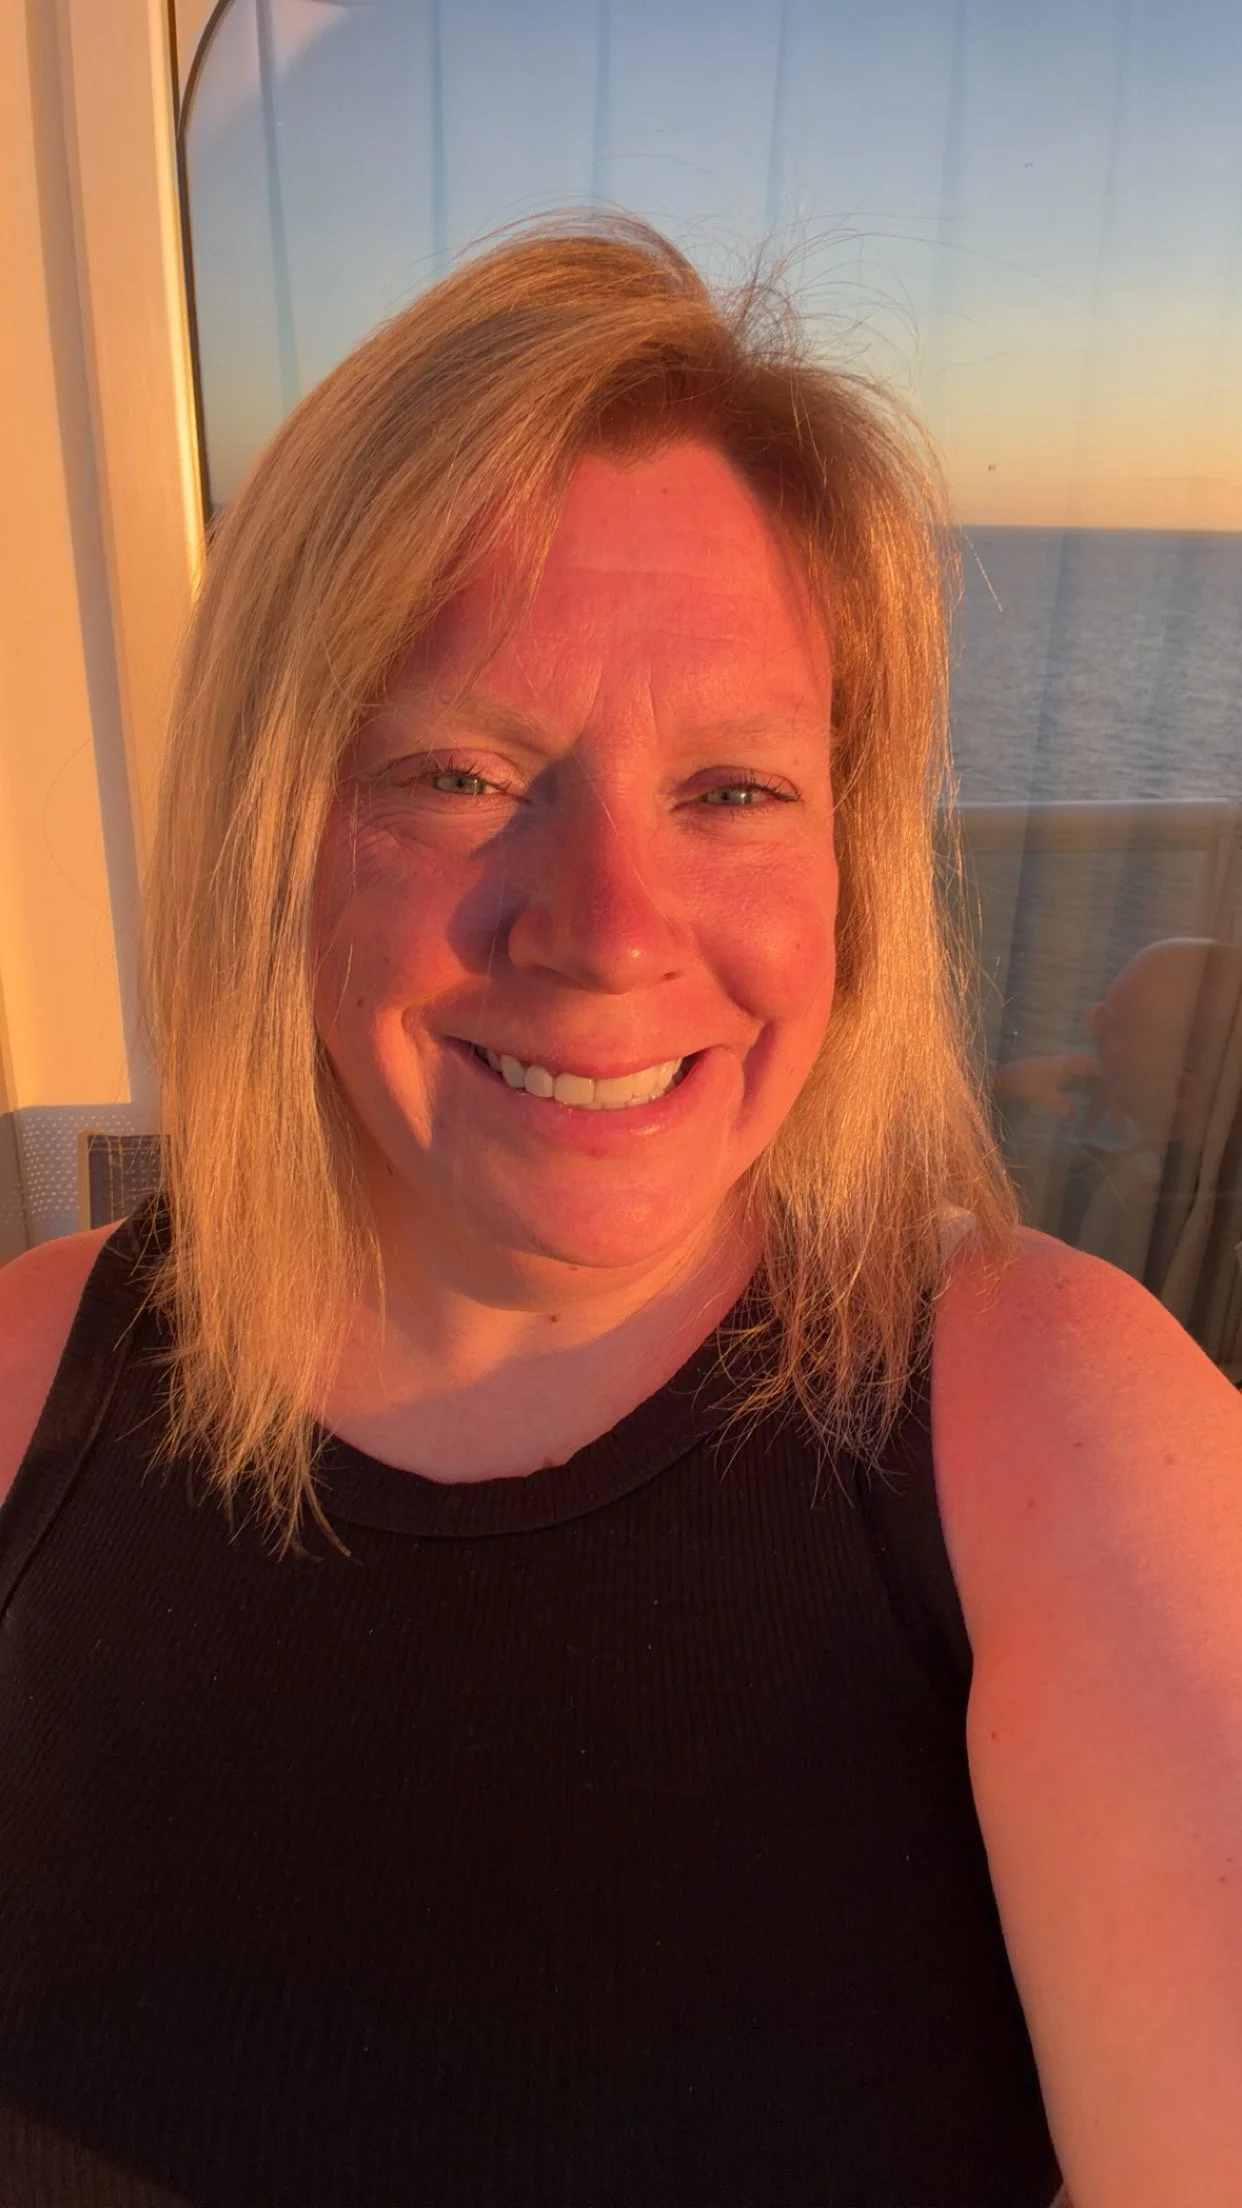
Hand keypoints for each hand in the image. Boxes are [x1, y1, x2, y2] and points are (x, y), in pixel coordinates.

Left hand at [994, 1052, 1110, 1122]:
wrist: (1009, 1076)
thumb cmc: (1027, 1081)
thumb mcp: (1043, 1094)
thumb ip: (1060, 1104)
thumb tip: (1073, 1115)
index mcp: (1080, 1063)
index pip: (1108, 1074)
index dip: (1117, 1091)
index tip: (1122, 1109)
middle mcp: (1082, 1064)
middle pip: (1106, 1082)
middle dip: (1113, 1103)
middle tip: (1117, 1126)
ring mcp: (1077, 1071)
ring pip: (1098, 1088)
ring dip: (1101, 1107)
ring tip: (1095, 1128)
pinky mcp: (1071, 1079)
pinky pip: (1088, 1091)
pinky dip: (1091, 1105)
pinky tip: (1087, 1121)